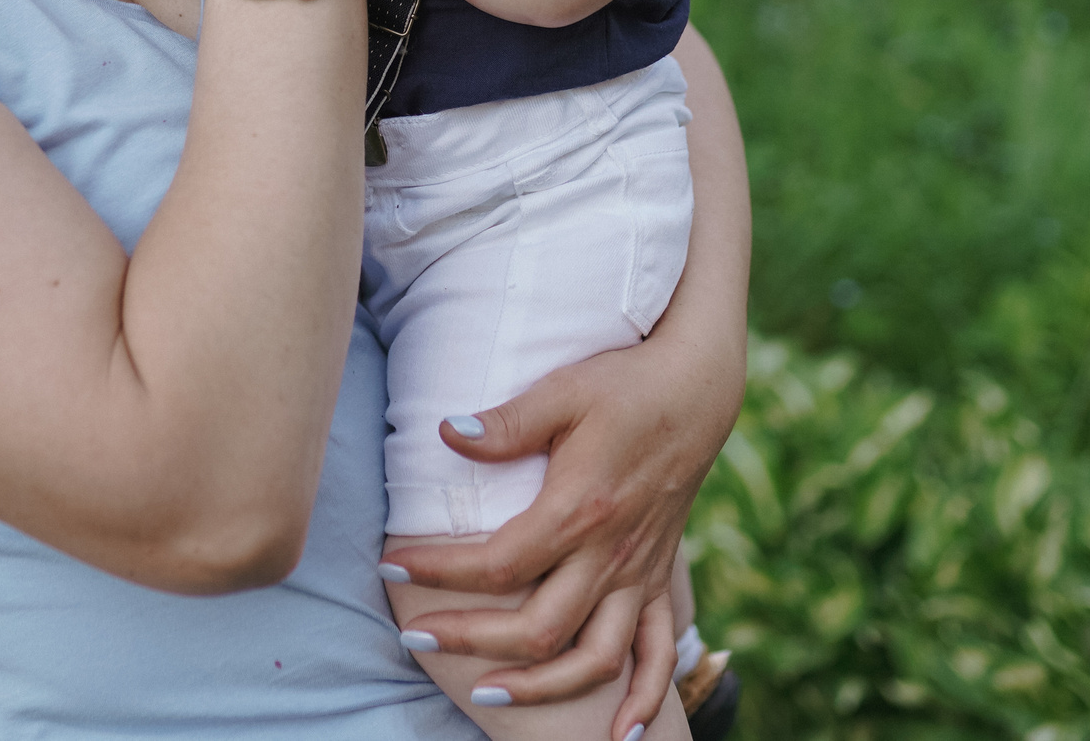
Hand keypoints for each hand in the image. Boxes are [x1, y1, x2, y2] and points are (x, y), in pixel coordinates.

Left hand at [377, 337, 733, 714]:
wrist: (697, 389)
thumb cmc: (623, 384)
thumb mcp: (562, 391)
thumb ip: (505, 423)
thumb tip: (444, 434)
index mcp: (580, 509)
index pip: (498, 562)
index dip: (439, 570)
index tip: (392, 563)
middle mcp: (612, 553)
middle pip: (538, 627)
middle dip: (470, 640)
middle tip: (414, 635)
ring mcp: (639, 572)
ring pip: (595, 658)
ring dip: (542, 688)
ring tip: (485, 693)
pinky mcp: (658, 577)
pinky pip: (657, 653)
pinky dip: (642, 698)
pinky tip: (619, 735)